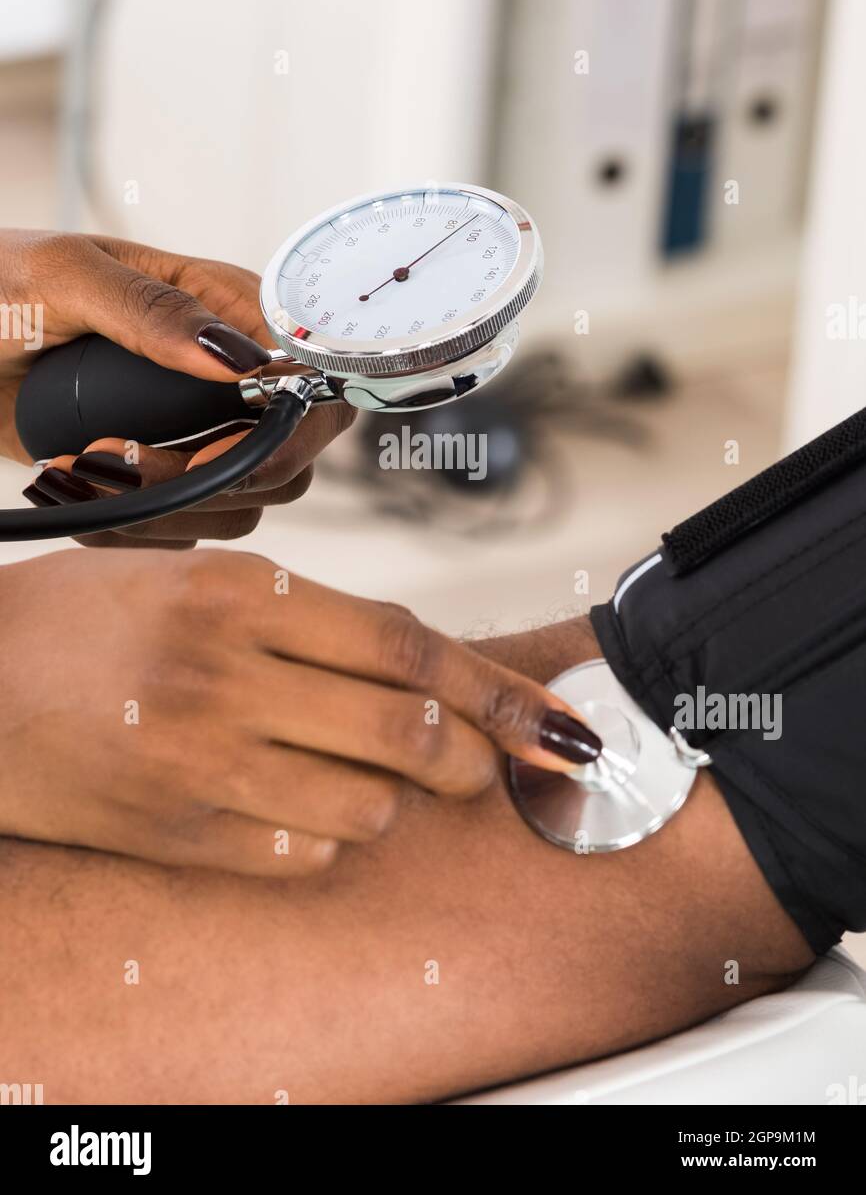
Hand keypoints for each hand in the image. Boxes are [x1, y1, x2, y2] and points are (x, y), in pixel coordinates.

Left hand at [0, 230, 353, 545]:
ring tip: (74, 472)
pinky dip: (128, 528)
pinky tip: (73, 492)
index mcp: (225, 306)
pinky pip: (180, 528)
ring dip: (158, 510)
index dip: (280, 431)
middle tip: (110, 457)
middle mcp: (227, 375)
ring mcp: (198, 430)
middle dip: (207, 482)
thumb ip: (153, 311)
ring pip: (237, 507)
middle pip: (285, 459)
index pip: (306, 379)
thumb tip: (237, 361)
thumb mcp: (64, 275)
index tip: (206, 448)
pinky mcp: (161, 474)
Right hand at [0, 548, 599, 873]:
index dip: (501, 690)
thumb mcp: (195, 576)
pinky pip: (303, 855)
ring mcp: (202, 760)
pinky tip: (301, 807)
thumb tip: (420, 665)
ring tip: (367, 776)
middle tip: (479, 761)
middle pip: (410, 730)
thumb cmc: (86, 619)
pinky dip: (329, 838)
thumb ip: (305, 614)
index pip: (411, 644)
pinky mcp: (177, 833)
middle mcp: (231, 674)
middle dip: (474, 756)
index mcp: (244, 593)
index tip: (563, 724)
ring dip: (396, 800)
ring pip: (370, 806)